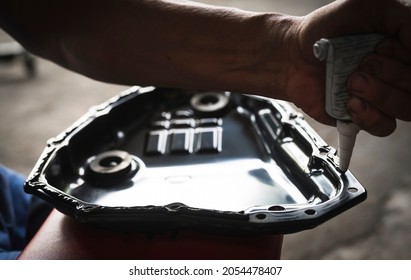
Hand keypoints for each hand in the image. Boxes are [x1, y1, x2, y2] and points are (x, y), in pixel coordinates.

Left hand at [287, 0, 410, 135]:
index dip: (403, 57)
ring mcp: (381, 96)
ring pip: (406, 108)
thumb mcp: (370, 7)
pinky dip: (368, 116)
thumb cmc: (327, 28)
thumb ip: (404, 19)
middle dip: (389, 73)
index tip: (380, 45)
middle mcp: (397, 72)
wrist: (293, 54)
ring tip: (352, 81)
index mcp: (403, 48)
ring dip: (379, 94)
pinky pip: (383, 126)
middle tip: (362, 63)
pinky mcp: (362, 115)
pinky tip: (350, 102)